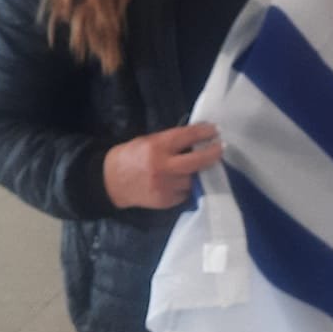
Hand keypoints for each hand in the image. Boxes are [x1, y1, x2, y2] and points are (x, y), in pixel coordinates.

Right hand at [102, 123, 223, 208]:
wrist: (111, 182)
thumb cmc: (131, 156)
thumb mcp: (148, 141)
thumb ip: (171, 141)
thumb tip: (197, 138)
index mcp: (157, 147)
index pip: (187, 137)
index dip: (204, 132)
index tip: (215, 130)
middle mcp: (162, 167)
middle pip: (196, 161)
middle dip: (212, 154)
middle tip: (221, 148)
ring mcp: (165, 186)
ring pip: (193, 180)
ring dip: (199, 173)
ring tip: (204, 166)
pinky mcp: (165, 201)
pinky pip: (185, 193)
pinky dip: (186, 186)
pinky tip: (184, 181)